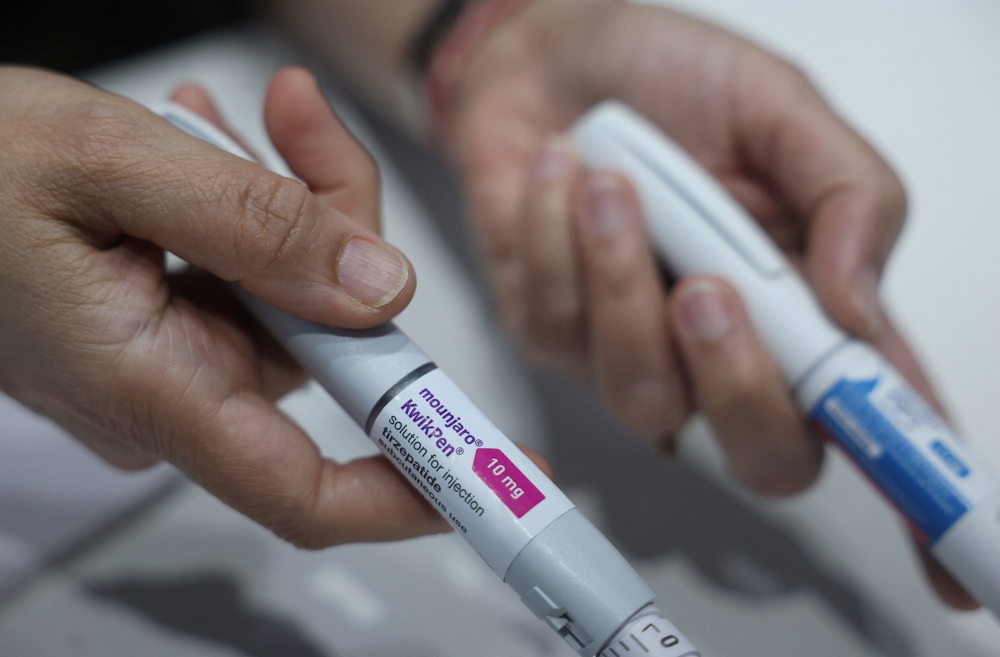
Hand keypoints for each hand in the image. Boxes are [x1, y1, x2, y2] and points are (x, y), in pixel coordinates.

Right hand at [0, 65, 447, 547]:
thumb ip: (256, 227)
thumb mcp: (113, 165)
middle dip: (339, 237)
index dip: (407, 493)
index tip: (491, 472)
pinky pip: (257, 279)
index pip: (301, 491)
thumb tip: (381, 290)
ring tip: (233, 125)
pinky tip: (215, 149)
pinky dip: (258, 213)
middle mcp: (170, 390)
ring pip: (299, 300)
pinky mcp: (170, 322)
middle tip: (299, 134)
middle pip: (325, 350)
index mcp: (149, 385)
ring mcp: (172, 357)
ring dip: (293, 206)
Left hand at [444, 0, 973, 606]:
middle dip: (737, 379)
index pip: (875, 419)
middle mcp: (724, 350)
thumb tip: (858, 307)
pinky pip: (557, 322)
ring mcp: (634, 354)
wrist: (549, 60)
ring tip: (615, 186)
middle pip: (764, 453)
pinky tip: (562, 179)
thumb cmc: (670, 80)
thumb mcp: (780, 111)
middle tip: (711, 288)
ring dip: (626, 282)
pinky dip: (557, 236)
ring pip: (645, 395)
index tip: (951, 568)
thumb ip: (844, 200)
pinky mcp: (552, 335)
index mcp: (804, 307)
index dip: (917, 497)